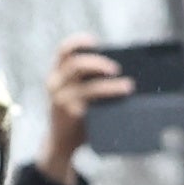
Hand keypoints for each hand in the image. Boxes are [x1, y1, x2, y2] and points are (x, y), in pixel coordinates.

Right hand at [42, 39, 126, 172]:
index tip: (94, 42)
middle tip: (117, 69)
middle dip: (99, 63)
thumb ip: (88, 81)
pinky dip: (109, 100)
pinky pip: (93, 105)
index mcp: (57, 74)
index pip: (63, 50)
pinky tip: (122, 100)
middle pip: (76, 65)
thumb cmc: (75, 113)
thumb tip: (123, 71)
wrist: (60, 142)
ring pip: (89, 87)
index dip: (78, 42)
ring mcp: (62, 100)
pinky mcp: (71, 115)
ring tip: (128, 86)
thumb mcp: (75, 93)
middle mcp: (56, 84)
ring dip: (110, 86)